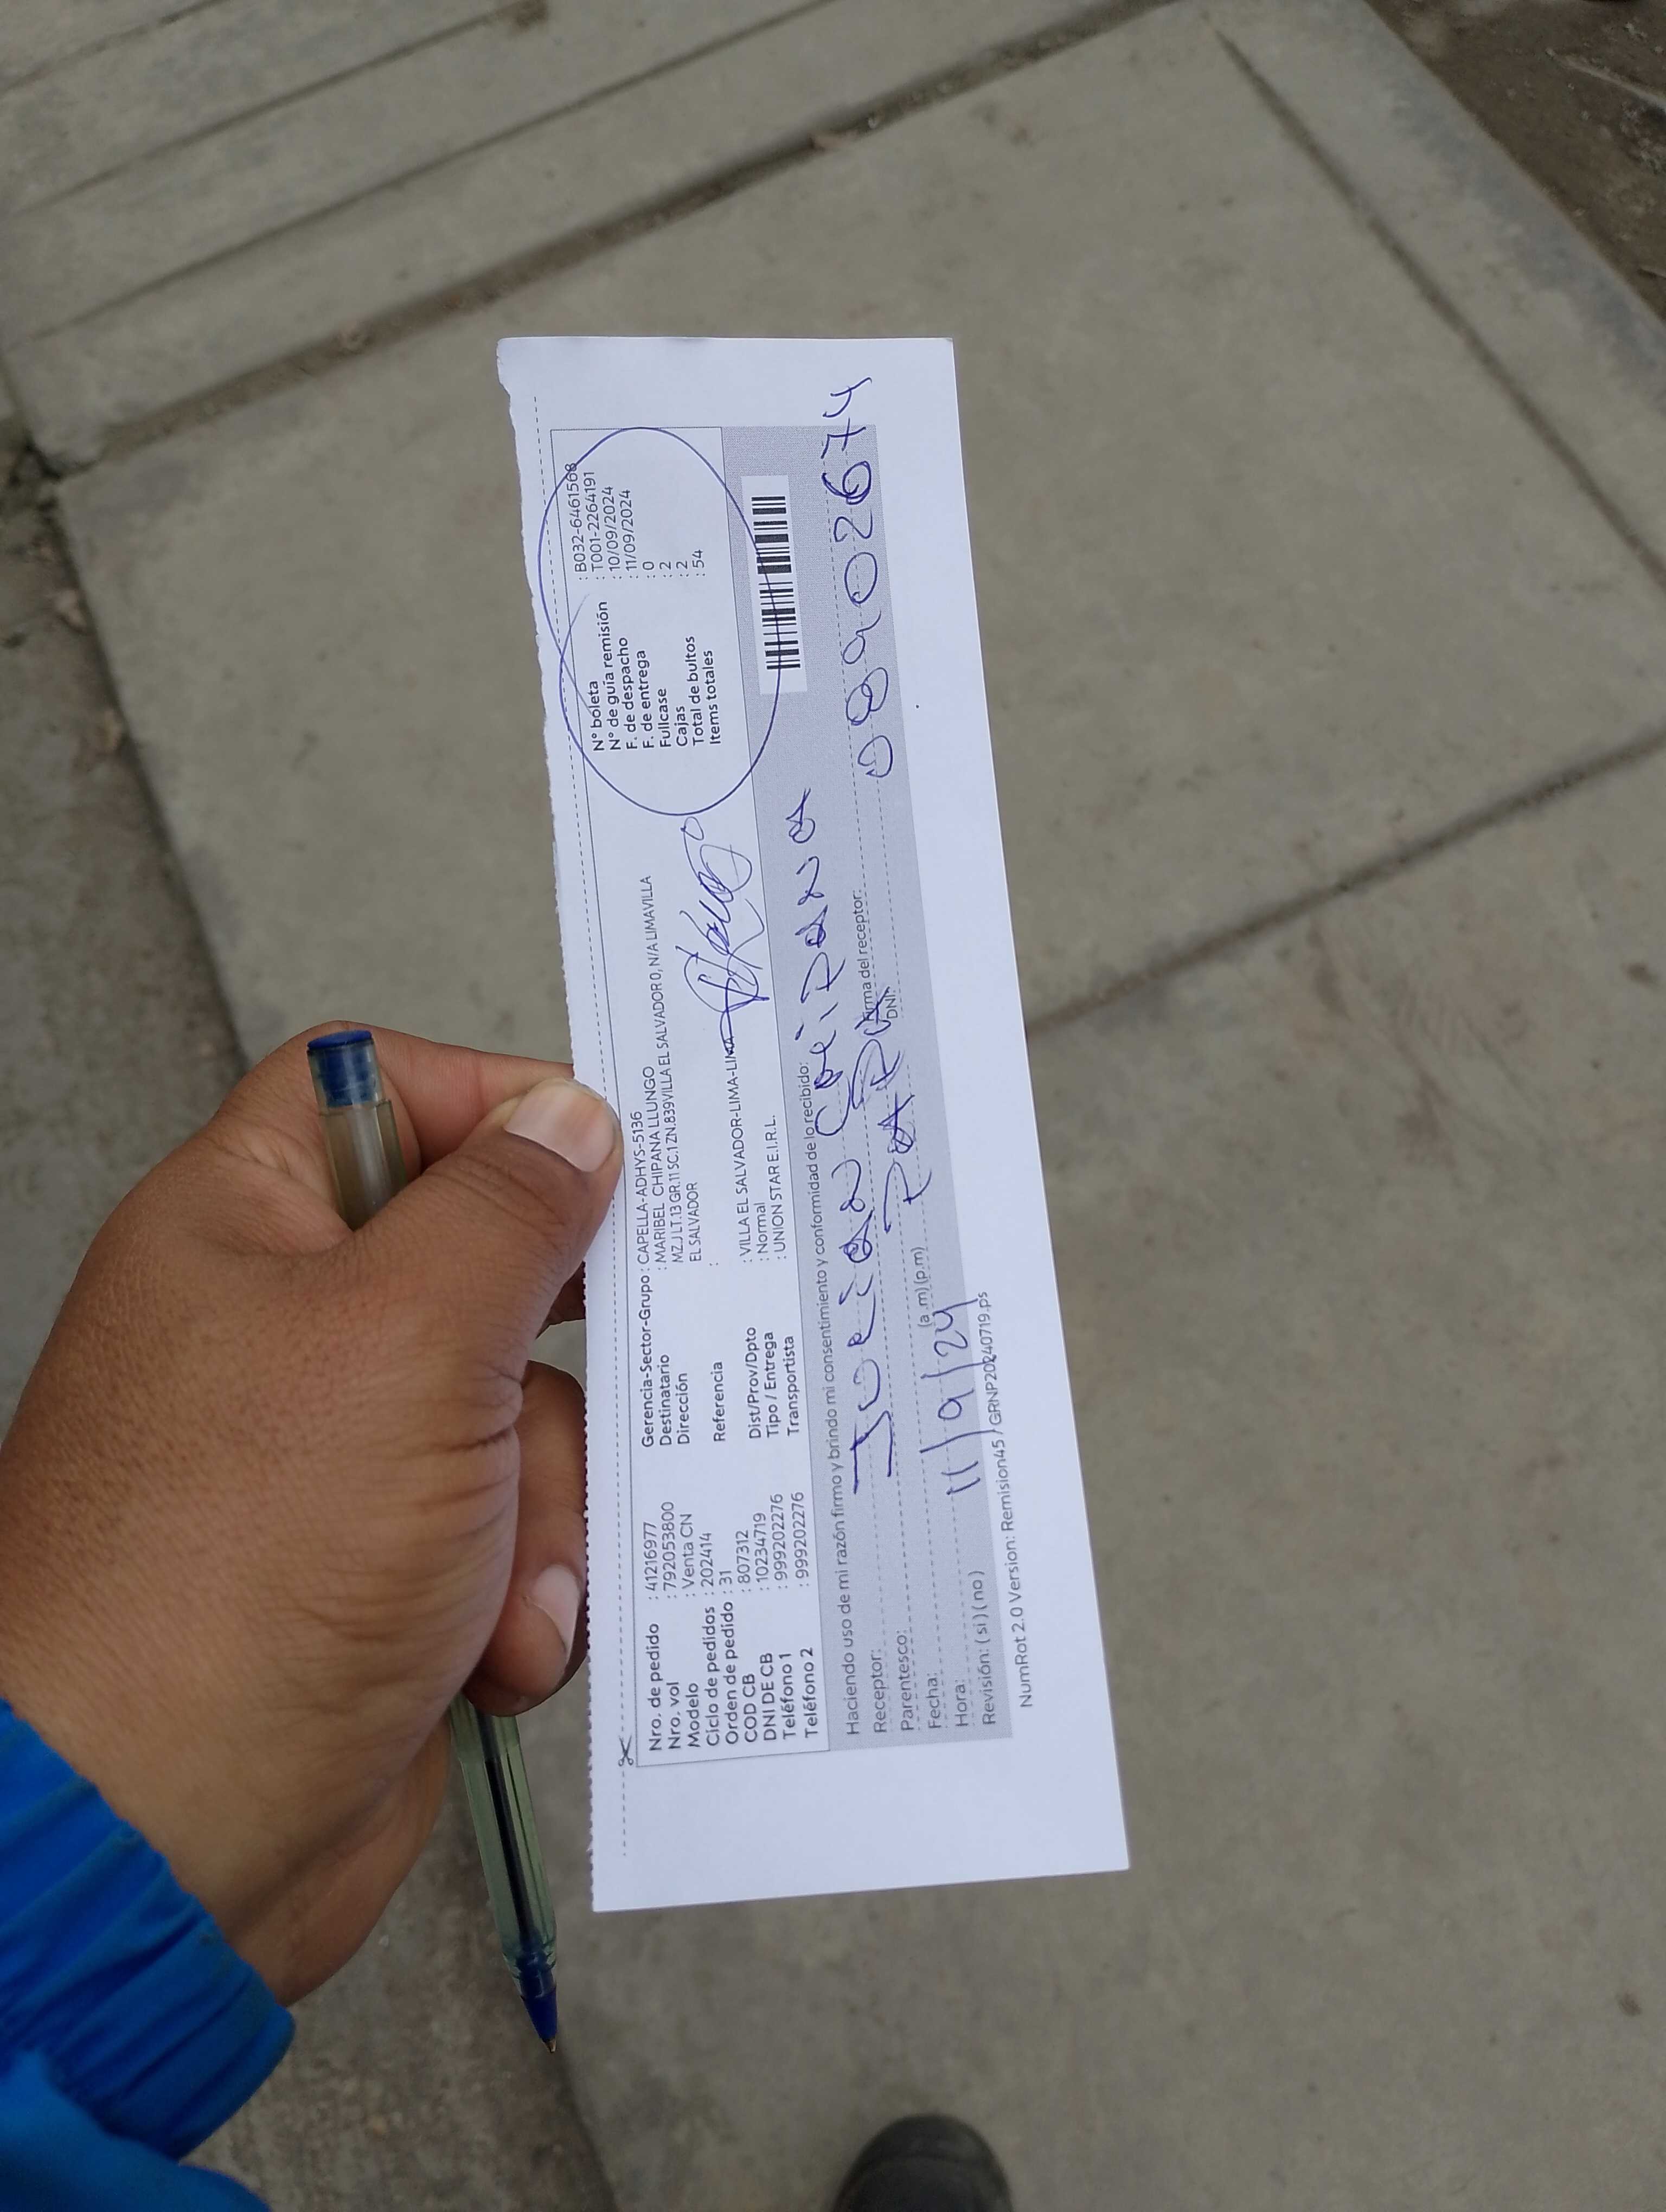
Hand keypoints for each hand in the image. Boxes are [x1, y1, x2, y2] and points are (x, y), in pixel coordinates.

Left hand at [0, 1025, 620, 2004]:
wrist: (161, 1839)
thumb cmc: (240, 1572)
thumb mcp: (406, 1338)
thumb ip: (506, 1210)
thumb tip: (571, 1119)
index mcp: (246, 1227)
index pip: (382, 1091)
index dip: (496, 1104)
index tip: (603, 1159)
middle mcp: (287, 1329)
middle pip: (485, 1265)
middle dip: (553, 1354)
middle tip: (624, 1366)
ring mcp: (339, 1457)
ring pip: (522, 1416)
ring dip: (548, 1503)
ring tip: (504, 1580)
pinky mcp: (389, 1570)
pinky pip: (518, 1531)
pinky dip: (529, 1586)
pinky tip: (495, 1645)